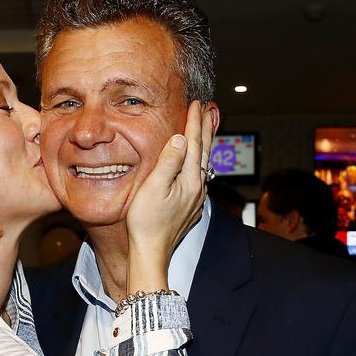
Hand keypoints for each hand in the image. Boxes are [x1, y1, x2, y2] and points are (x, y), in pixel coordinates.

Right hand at [126, 101, 213, 290]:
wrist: (151, 251)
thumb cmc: (147, 221)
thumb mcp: (154, 187)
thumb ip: (168, 161)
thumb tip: (179, 139)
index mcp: (190, 180)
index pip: (194, 143)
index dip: (194, 122)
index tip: (196, 104)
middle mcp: (198, 188)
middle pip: (204, 151)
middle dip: (205, 129)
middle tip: (208, 110)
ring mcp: (195, 198)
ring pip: (203, 164)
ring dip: (204, 144)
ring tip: (207, 130)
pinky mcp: (190, 207)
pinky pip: (199, 177)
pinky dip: (199, 162)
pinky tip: (197, 163)